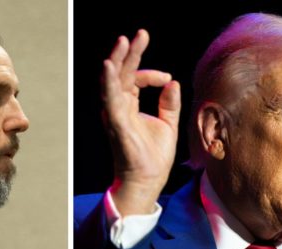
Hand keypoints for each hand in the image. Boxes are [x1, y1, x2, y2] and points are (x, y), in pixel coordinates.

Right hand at [102, 29, 180, 215]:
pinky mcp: (116, 123)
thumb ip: (169, 104)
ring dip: (118, 60)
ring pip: (112, 81)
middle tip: (140, 34)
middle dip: (130, 53)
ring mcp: (115, 115)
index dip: (150, 74)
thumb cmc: (153, 157)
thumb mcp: (167, 125)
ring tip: (125, 40)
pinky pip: (109, 99)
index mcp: (128, 106)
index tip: (167, 77)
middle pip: (120, 74)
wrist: (147, 181)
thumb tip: (173, 83)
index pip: (134, 80)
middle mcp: (118, 108)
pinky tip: (109, 65)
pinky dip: (108, 81)